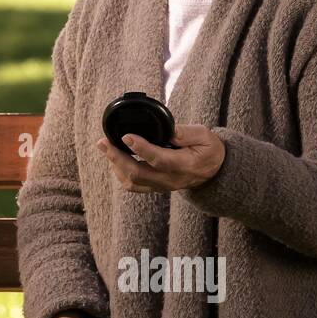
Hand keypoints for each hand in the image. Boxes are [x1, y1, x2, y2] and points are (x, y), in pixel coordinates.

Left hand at [96, 123, 225, 192]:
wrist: (213, 171)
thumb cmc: (208, 150)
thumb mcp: (205, 136)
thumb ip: (187, 133)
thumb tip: (169, 130)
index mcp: (184, 165)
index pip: (159, 159)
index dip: (141, 148)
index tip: (126, 136)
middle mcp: (170, 179)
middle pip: (138, 173)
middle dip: (116, 157)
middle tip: (103, 142)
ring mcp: (161, 186)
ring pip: (132, 182)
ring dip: (115, 165)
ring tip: (105, 147)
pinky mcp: (154, 187)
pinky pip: (133, 185)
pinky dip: (120, 173)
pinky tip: (115, 158)